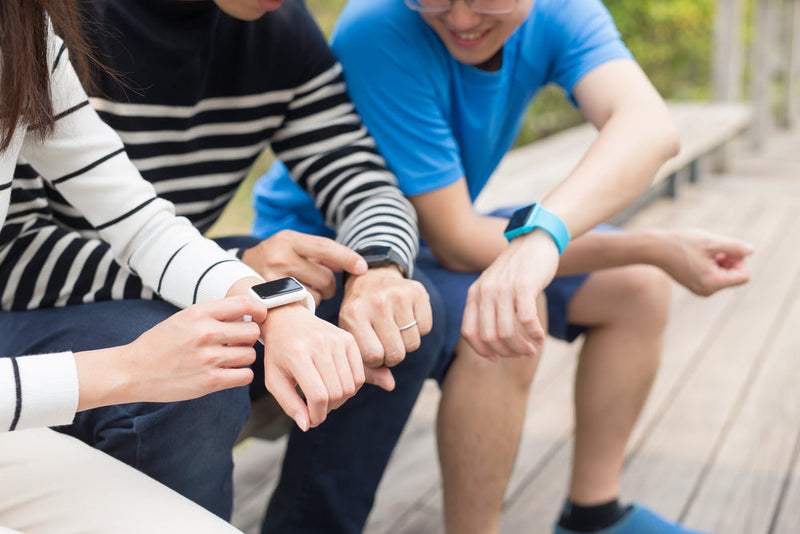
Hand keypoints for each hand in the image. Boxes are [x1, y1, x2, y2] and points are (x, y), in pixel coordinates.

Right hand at [120, 296, 266, 402]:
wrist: (133, 371)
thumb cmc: (160, 343)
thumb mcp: (183, 318)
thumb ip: (214, 314)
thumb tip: (248, 311)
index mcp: (198, 313)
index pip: (244, 303)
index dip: (259, 309)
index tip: (260, 315)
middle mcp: (205, 333)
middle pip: (252, 331)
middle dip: (248, 337)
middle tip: (236, 342)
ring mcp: (208, 359)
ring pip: (250, 355)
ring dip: (243, 357)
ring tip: (227, 358)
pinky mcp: (209, 382)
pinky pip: (245, 376)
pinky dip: (241, 375)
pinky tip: (228, 372)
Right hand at [241, 230, 366, 303]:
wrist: (231, 279)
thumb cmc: (271, 263)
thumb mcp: (289, 248)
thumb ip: (317, 254)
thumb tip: (353, 264)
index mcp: (287, 240)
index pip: (325, 247)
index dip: (347, 258)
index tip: (362, 267)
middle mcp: (279, 257)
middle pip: (325, 278)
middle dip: (330, 286)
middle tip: (322, 287)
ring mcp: (273, 281)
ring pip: (316, 296)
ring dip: (317, 298)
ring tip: (302, 294)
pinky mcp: (269, 302)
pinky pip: (303, 309)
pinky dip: (305, 309)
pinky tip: (295, 304)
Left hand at [259, 303, 364, 430]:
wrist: (288, 319)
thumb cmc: (279, 353)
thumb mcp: (274, 379)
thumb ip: (289, 404)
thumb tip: (308, 425)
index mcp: (297, 355)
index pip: (318, 395)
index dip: (317, 415)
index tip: (311, 420)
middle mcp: (319, 345)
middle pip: (336, 392)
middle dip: (328, 409)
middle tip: (317, 409)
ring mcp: (337, 340)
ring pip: (350, 386)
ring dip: (340, 401)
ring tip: (326, 398)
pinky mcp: (348, 339)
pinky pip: (359, 375)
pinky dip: (351, 388)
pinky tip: (336, 386)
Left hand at [339, 266, 431, 389]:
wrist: (371, 277)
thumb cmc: (360, 313)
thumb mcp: (353, 336)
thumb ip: (367, 366)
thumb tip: (389, 385)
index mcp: (353, 314)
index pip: (374, 357)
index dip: (376, 360)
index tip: (372, 351)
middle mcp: (376, 302)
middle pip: (396, 353)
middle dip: (392, 355)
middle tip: (386, 343)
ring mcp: (398, 295)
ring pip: (413, 343)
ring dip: (405, 343)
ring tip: (394, 330)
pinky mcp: (417, 291)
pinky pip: (426, 328)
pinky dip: (418, 329)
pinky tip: (405, 318)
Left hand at [462, 230, 557, 359]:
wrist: (534, 241)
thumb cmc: (516, 270)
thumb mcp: (493, 286)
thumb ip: (486, 308)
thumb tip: (491, 344)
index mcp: (474, 294)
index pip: (469, 332)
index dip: (481, 350)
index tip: (496, 358)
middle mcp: (485, 292)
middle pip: (488, 336)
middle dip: (505, 352)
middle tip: (521, 354)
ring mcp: (503, 289)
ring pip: (506, 332)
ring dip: (521, 347)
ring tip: (531, 350)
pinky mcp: (524, 285)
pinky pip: (527, 319)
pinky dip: (534, 334)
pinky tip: (540, 337)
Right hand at [656, 228, 753, 295]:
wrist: (653, 248)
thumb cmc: (680, 243)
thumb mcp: (711, 242)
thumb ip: (735, 247)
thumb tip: (751, 251)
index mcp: (712, 283)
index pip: (743, 276)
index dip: (739, 260)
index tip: (724, 249)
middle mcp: (707, 291)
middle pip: (734, 276)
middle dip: (728, 260)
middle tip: (711, 249)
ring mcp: (700, 290)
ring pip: (723, 274)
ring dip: (719, 260)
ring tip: (701, 252)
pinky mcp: (694, 285)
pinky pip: (713, 276)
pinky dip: (710, 264)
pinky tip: (695, 255)